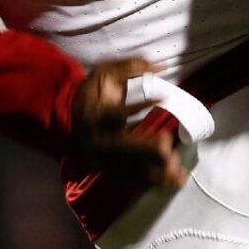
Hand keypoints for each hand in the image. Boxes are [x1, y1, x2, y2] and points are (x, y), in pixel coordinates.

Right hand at [71, 57, 186, 190]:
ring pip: (130, 169)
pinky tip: (170, 183)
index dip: (138, 105)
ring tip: (179, 174)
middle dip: (146, 150)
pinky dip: (151, 183)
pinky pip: (131, 180)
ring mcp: (103, 157)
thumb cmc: (93, 93)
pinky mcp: (109, 169)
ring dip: (154, 173)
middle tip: (168, 148)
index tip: (163, 96)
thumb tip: (161, 66)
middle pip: (123, 148)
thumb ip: (131, 67)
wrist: (69, 118)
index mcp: (97, 113)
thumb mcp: (106, 73)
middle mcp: (99, 138)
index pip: (116, 112)